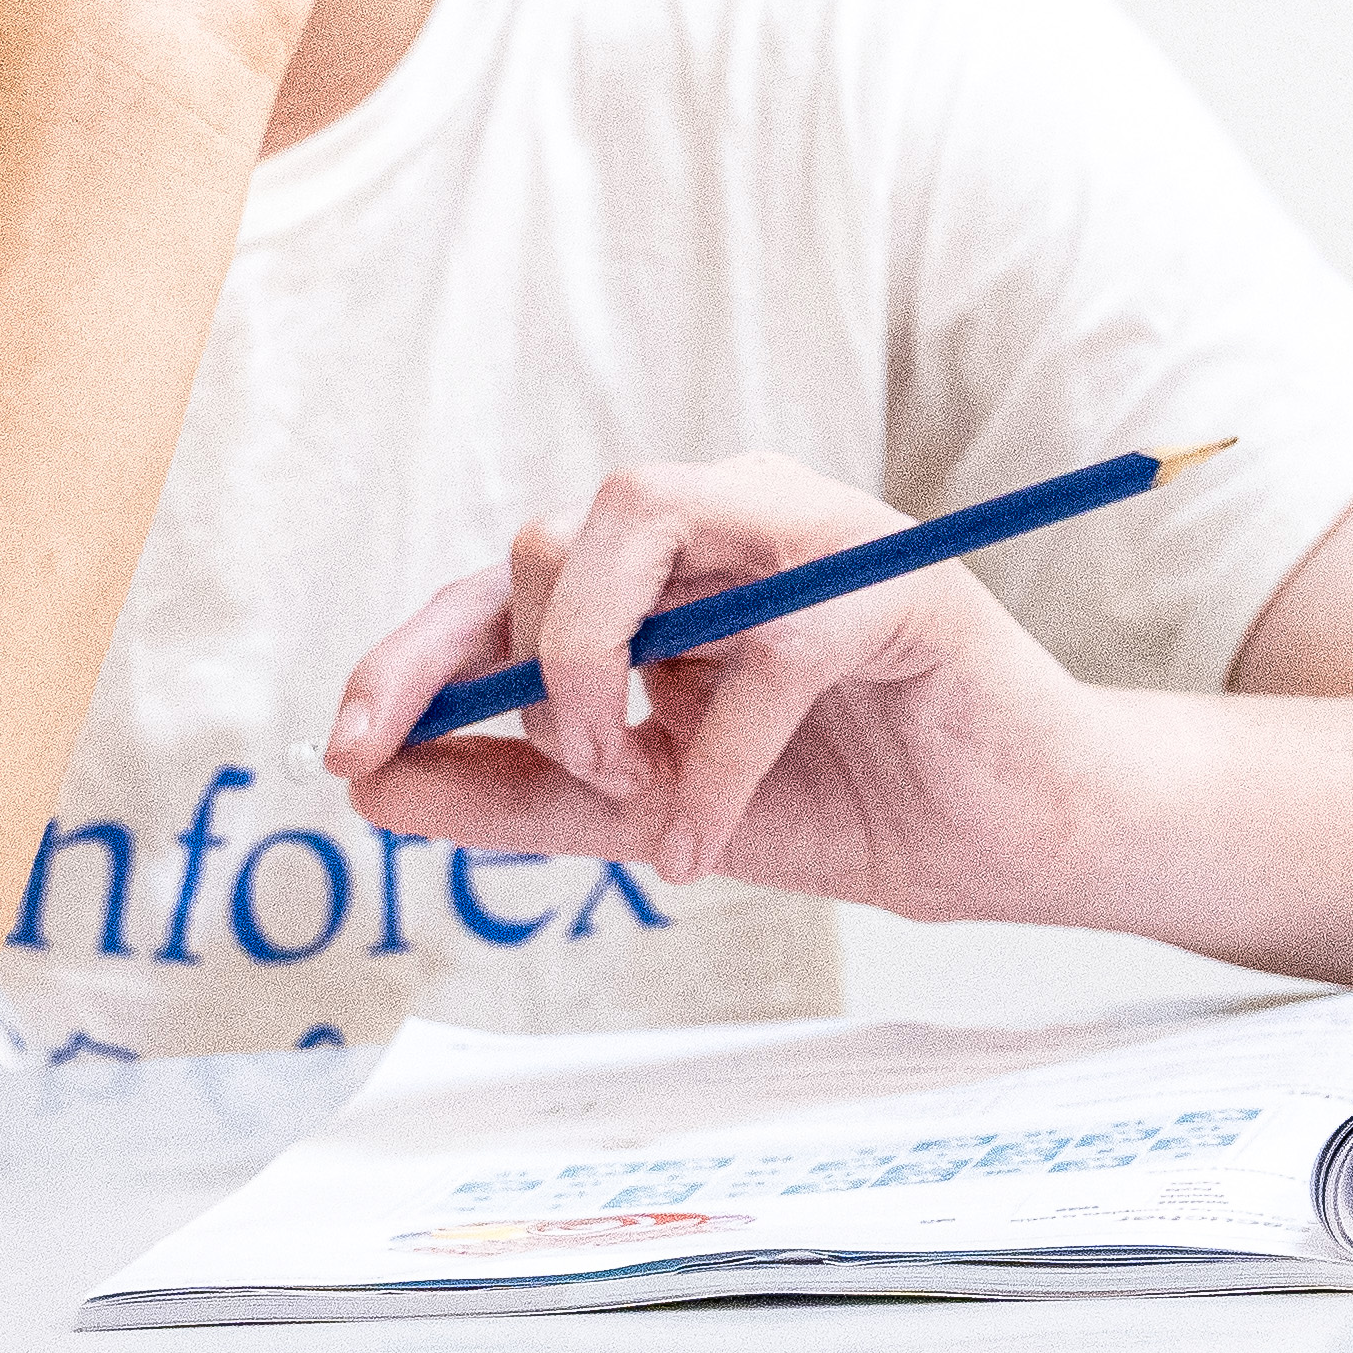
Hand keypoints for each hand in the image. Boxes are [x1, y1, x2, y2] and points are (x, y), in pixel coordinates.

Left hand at [323, 456, 1140, 912]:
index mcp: (666, 566)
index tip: (345, 751)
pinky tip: (705, 839)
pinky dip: (714, 761)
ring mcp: (814, 531)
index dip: (408, 655)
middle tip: (588, 779)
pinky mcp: (894, 583)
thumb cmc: (842, 799)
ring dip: (596, 662)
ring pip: (637, 512)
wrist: (1007, 839)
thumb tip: (370, 786)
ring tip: (636, 782)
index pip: (499, 580)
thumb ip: (518, 797)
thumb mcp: (645, 813)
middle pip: (548, 530)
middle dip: (524, 672)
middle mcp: (728, 516)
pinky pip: (767, 641)